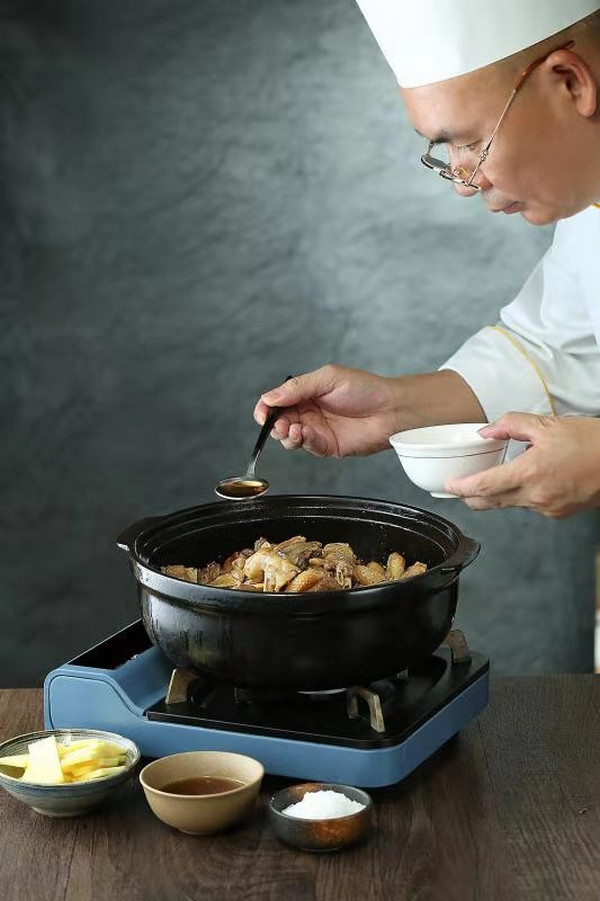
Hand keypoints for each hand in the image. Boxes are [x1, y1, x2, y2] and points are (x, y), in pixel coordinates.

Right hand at [253, 365, 401, 456]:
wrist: (390, 410)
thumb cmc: (365, 389)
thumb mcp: (327, 378)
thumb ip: (297, 387)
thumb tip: (270, 397)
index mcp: (306, 393)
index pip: (276, 401)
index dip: (265, 408)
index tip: (263, 414)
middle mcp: (308, 412)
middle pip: (279, 422)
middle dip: (275, 425)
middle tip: (281, 424)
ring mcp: (317, 430)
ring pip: (289, 438)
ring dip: (286, 435)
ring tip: (295, 430)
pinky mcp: (327, 446)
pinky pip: (307, 447)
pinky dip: (303, 441)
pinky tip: (308, 434)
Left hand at [446, 412, 599, 518]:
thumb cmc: (590, 442)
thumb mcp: (547, 425)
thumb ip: (511, 424)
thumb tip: (487, 432)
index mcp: (529, 473)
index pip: (482, 487)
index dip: (460, 488)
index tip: (448, 485)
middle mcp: (535, 496)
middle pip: (489, 503)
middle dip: (470, 497)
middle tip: (460, 487)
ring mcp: (546, 508)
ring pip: (509, 504)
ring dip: (498, 493)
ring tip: (503, 472)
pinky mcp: (557, 514)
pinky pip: (529, 506)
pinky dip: (522, 494)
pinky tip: (531, 478)